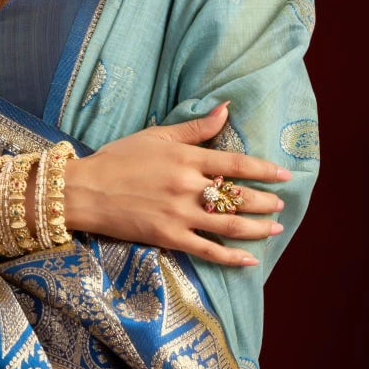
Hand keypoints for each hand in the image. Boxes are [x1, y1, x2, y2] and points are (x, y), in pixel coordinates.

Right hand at [64, 102, 289, 266]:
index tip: (284, 175)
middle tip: (280, 205)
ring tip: (274, 228)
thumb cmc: (118, 159)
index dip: (264, 169)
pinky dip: (231, 257)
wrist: (85, 190)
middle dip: (265, 202)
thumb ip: (195, 127)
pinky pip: (207, 250)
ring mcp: (179, 214)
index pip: (235, 163)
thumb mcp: (156, 136)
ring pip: (229, 224)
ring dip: (257, 228)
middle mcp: (187, 187)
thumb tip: (226, 109)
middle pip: (238, 196)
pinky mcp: (169, 237)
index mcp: (185, 158)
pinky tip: (249, 260)